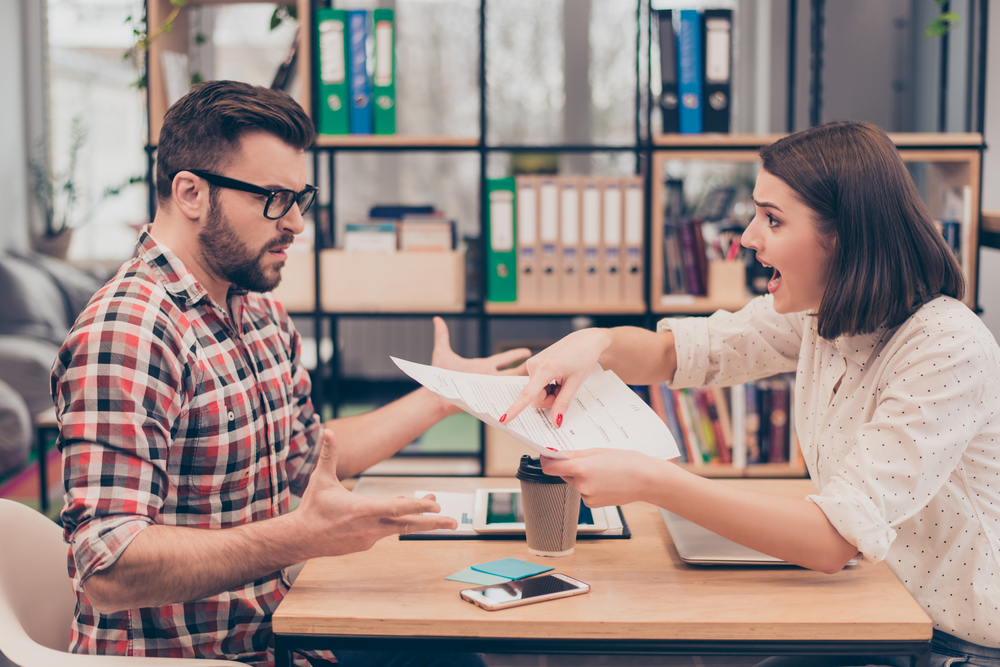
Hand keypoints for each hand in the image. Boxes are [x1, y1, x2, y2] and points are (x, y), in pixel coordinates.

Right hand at [296, 429, 457, 556]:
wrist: (301, 538)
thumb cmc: (313, 508)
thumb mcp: (321, 479)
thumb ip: (328, 454)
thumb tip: (327, 431)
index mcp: (362, 509)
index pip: (396, 508)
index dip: (418, 506)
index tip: (435, 505)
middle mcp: (370, 526)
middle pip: (407, 524)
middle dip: (433, 523)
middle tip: (454, 522)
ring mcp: (369, 537)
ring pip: (399, 527)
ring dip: (418, 519)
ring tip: (434, 511)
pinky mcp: (366, 544)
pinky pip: (386, 531)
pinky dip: (396, 522)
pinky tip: (401, 514)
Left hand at [430, 316, 530, 414]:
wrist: (435, 394)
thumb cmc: (439, 376)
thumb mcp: (442, 353)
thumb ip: (442, 335)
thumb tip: (437, 319)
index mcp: (483, 366)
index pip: (504, 359)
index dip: (515, 355)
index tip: (527, 351)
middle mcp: (488, 377)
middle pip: (512, 372)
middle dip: (526, 369)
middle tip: (542, 365)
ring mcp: (489, 388)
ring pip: (510, 385)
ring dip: (524, 384)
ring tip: (540, 382)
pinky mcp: (486, 398)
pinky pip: (502, 398)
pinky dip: (513, 399)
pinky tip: (526, 399)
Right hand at [502, 328, 610, 426]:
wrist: (585, 341)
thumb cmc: (583, 358)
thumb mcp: (575, 383)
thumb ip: (563, 403)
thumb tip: (555, 421)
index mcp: (544, 369)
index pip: (528, 394)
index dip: (515, 409)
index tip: (504, 419)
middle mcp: (534, 365)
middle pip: (535, 397)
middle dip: (549, 399)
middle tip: (564, 390)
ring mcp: (533, 364)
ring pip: (536, 392)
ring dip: (550, 392)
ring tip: (563, 380)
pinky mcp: (534, 364)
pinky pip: (537, 384)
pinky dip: (548, 385)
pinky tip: (558, 377)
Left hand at [540, 448, 655, 507]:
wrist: (645, 480)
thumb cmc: (627, 462)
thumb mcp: (597, 451)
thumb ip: (574, 454)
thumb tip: (555, 455)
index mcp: (581, 468)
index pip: (550, 468)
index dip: (546, 461)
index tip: (547, 456)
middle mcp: (581, 485)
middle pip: (564, 474)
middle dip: (570, 467)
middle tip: (588, 460)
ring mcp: (587, 497)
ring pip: (574, 483)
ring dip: (581, 477)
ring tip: (602, 471)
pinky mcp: (592, 504)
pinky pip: (583, 492)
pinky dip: (590, 486)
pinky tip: (604, 481)